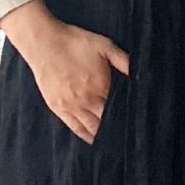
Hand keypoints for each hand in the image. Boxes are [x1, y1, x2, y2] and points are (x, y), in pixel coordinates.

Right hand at [0, 0, 129, 145]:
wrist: (43, 43)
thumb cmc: (75, 42)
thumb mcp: (104, 45)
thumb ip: (124, 61)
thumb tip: (140, 75)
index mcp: (100, 86)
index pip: (119, 108)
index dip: (128, 115)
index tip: (137, 122)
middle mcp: (86, 100)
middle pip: (106, 122)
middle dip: (117, 127)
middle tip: (128, 137)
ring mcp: (71, 106)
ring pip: (91, 128)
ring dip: (102, 135)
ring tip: (114, 142)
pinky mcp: (58, 108)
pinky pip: (75, 128)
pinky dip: (85, 135)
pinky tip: (93, 140)